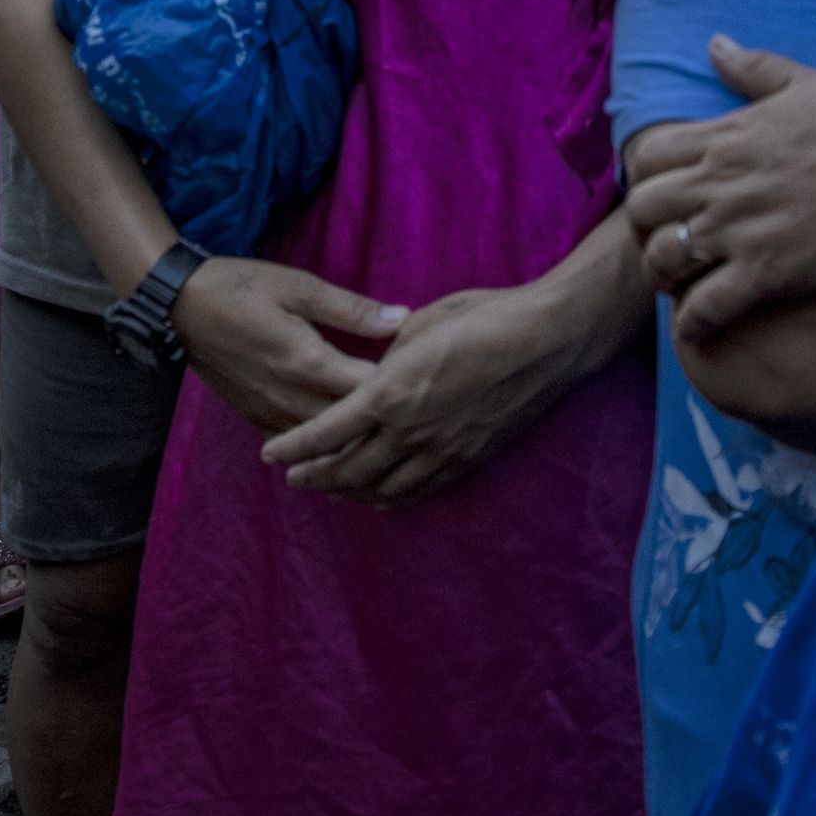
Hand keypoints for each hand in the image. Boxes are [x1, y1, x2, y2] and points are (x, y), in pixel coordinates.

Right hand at [173, 257, 401, 436]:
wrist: (179, 306)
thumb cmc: (241, 287)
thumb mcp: (299, 286)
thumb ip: (352, 309)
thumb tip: (403, 318)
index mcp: (308, 363)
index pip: (370, 391)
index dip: (403, 391)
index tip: (431, 386)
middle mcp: (291, 399)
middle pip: (352, 430)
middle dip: (386, 428)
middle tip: (422, 423)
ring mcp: (271, 415)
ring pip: (326, 448)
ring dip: (358, 447)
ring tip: (394, 446)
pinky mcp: (257, 419)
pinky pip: (299, 448)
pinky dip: (325, 453)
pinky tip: (348, 452)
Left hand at [263, 282, 576, 503]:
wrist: (545, 340)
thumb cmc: (482, 318)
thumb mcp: (419, 326)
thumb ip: (387, 354)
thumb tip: (373, 366)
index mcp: (388, 395)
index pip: (326, 433)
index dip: (294, 448)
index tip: (269, 456)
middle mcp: (408, 432)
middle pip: (348, 471)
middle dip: (316, 477)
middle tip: (295, 479)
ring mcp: (441, 451)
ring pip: (383, 488)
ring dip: (350, 493)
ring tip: (330, 490)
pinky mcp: (468, 459)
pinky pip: (421, 490)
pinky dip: (392, 497)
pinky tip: (382, 497)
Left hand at [628, 41, 815, 341]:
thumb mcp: (809, 83)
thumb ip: (753, 67)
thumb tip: (715, 42)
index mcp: (729, 135)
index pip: (646, 154)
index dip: (645, 175)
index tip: (664, 191)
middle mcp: (724, 181)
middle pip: (641, 207)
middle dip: (645, 226)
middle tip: (667, 238)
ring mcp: (743, 229)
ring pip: (661, 258)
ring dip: (663, 274)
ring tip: (679, 283)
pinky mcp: (769, 273)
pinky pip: (705, 307)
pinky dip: (693, 323)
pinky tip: (699, 328)